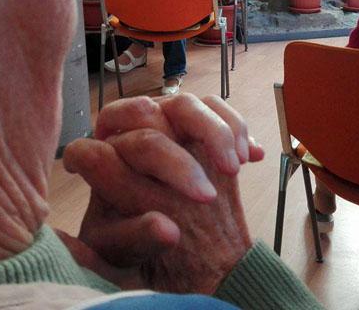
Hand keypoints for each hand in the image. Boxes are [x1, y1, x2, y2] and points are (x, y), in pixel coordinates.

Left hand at [62, 94, 264, 291]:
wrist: (170, 245)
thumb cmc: (132, 245)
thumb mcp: (123, 252)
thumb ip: (136, 238)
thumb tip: (167, 230)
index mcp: (107, 152)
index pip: (110, 123)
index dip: (126, 130)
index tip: (151, 149)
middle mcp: (136, 128)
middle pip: (152, 113)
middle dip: (180, 157)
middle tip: (205, 197)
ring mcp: (170, 121)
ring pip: (190, 105)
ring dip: (216, 133)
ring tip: (233, 169)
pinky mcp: (201, 123)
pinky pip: (221, 111)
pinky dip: (238, 130)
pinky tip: (252, 158)